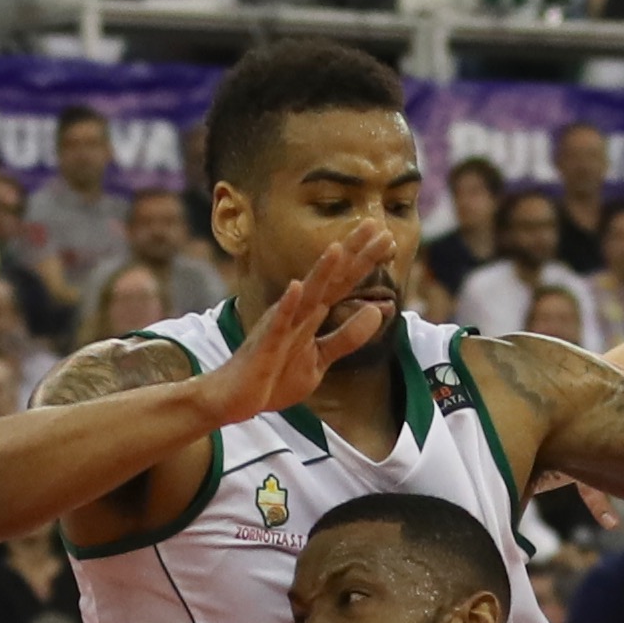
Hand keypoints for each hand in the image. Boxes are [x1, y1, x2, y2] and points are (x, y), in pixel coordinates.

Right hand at [198, 229, 393, 424]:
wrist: (236, 398)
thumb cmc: (275, 376)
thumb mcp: (320, 358)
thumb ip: (347, 336)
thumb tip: (378, 311)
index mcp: (312, 314)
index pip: (344, 282)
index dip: (364, 260)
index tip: (388, 236)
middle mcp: (297, 312)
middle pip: (330, 279)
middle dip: (352, 253)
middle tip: (375, 224)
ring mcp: (281, 326)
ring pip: (306, 295)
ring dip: (321, 272)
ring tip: (338, 248)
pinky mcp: (266, 346)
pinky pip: (278, 324)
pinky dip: (287, 305)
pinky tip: (296, 286)